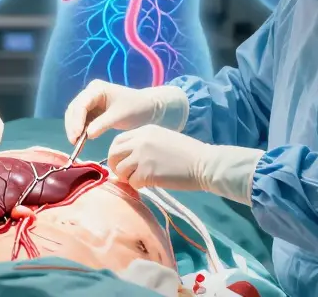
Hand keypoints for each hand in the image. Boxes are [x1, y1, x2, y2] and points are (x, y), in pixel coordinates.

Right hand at [63, 79, 188, 142]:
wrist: (147, 108)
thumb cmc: (135, 108)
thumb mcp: (119, 116)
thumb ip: (102, 124)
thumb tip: (86, 135)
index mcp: (96, 89)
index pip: (81, 104)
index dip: (76, 120)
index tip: (76, 136)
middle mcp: (90, 93)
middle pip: (74, 109)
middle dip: (72, 125)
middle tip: (74, 142)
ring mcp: (90, 101)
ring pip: (76, 115)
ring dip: (74, 128)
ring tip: (76, 143)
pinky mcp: (93, 110)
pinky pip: (82, 120)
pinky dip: (80, 129)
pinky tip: (81, 139)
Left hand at [107, 125, 262, 204]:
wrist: (205, 164)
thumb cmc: (188, 153)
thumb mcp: (163, 139)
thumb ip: (145, 144)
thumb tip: (129, 158)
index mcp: (144, 130)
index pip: (117, 141)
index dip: (116, 154)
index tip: (122, 163)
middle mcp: (140, 141)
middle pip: (113, 154)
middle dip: (115, 167)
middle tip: (126, 175)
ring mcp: (142, 157)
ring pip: (120, 170)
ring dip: (127, 178)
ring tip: (140, 180)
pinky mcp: (147, 173)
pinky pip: (132, 182)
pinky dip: (138, 186)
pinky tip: (149, 185)